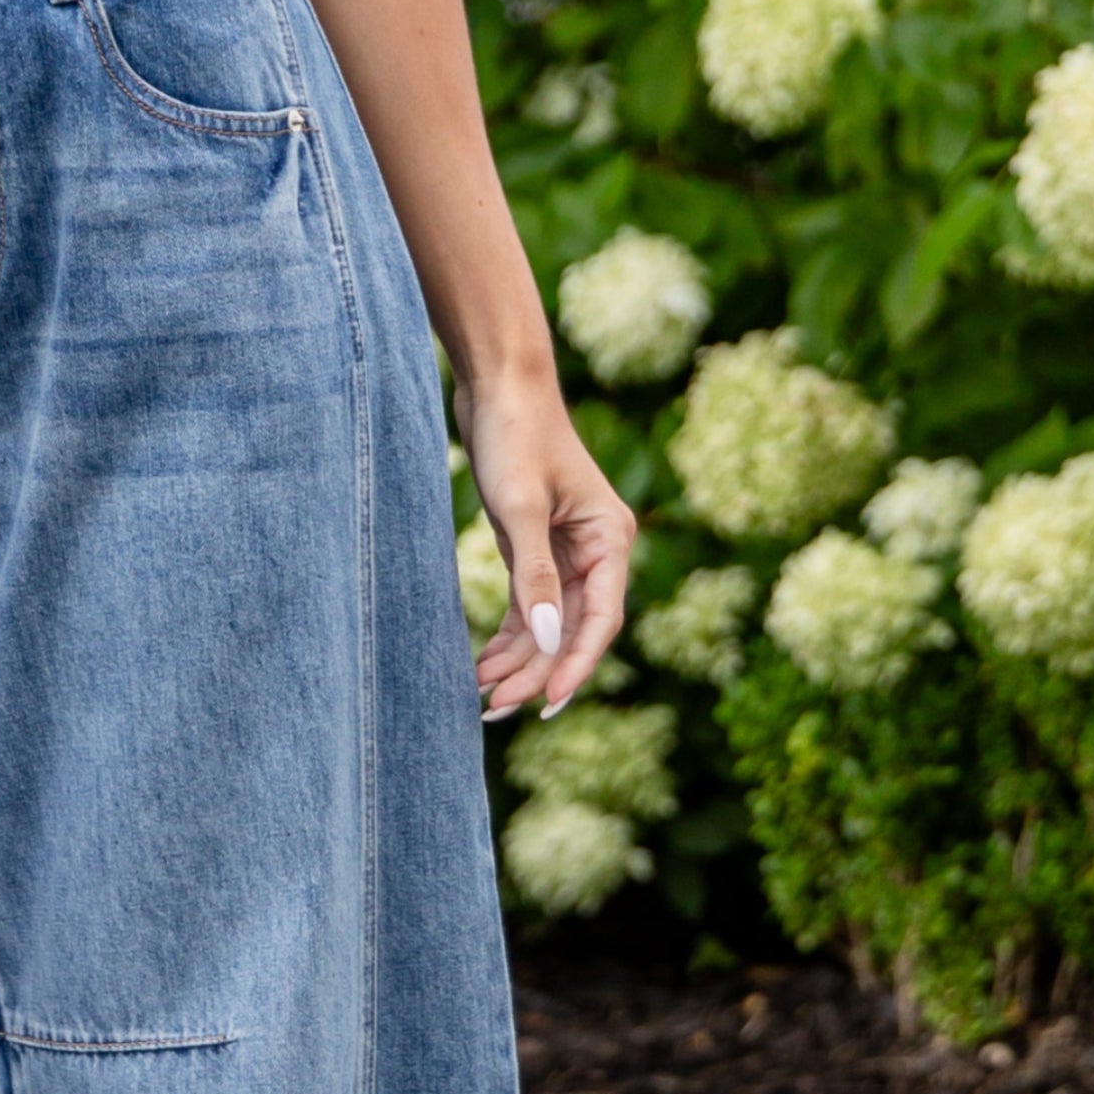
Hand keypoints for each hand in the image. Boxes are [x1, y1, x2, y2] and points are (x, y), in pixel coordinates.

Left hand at [458, 372, 633, 722]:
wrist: (497, 383)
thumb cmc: (515, 434)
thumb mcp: (520, 507)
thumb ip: (533, 575)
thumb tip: (545, 640)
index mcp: (610, 540)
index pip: (600, 621)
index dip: (575, 666)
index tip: (545, 705)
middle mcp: (596, 551)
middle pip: (571, 629)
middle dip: (536, 671)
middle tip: (495, 710)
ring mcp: (566, 551)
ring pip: (547, 623)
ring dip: (519, 660)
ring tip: (483, 697)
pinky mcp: (535, 546)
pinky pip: (528, 605)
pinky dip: (508, 635)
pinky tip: (483, 664)